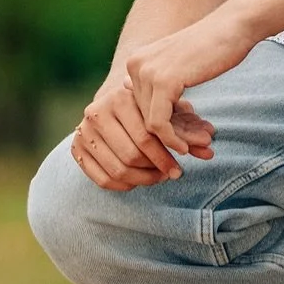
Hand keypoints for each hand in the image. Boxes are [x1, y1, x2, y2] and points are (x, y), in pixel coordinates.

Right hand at [71, 74, 215, 192]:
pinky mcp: (75, 147)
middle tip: (172, 175)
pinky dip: (124, 186)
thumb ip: (187, 127)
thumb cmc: (150, 106)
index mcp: (120, 98)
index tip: (181, 166)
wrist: (116, 102)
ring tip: (158, 178)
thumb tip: (209, 143)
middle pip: (131, 155)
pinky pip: (102, 178)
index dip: (166, 156)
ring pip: (117, 169)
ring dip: (142, 180)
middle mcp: (97, 111)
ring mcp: (83, 130)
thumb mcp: (168, 110)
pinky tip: (139, 181)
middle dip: (155, 170)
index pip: (146, 137)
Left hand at [125, 1, 256, 151]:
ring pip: (151, 125)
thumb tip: (146, 116)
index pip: (140, 107)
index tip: (183, 143)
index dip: (161, 128)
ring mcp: (147, 72)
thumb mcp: (179, 68)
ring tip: (200, 148)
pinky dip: (173, 140)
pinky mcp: (164, 81)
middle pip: (144, 116)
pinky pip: (159, 124)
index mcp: (137, 61)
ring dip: (176, 142)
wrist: (233, 28)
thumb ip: (161, 87)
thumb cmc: (213, 48)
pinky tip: (188, 147)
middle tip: (196, 148)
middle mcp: (135, 65)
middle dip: (170, 137)